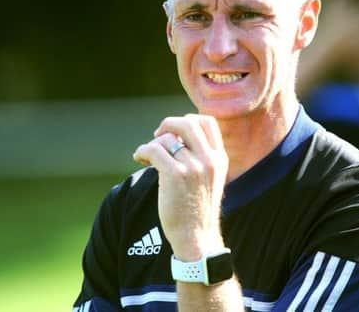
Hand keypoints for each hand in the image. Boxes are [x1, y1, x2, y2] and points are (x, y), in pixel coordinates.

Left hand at [133, 114, 228, 260]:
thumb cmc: (197, 210)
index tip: (176, 132)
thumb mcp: (210, 180)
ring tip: (146, 155)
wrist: (196, 237)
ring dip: (152, 143)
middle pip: (188, 123)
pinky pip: (153, 149)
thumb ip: (202, 158)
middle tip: (158, 135)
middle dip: (169, 124)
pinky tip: (139, 158)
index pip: (208, 122)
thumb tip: (177, 137)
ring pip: (167, 138)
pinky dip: (142, 151)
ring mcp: (193, 166)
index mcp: (219, 158)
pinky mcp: (175, 174)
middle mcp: (209, 159)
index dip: (188, 120)